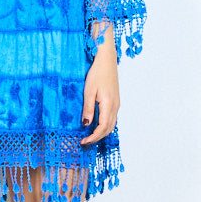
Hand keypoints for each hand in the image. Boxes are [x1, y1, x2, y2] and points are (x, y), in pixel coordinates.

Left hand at [80, 29, 119, 145]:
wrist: (106, 60)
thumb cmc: (97, 73)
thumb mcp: (89, 91)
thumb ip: (88, 108)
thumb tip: (86, 124)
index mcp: (109, 104)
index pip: (102, 127)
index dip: (93, 137)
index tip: (83, 141)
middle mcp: (115, 106)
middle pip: (108, 129)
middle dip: (97, 137)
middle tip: (84, 141)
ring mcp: (117, 104)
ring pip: (111, 124)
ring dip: (101, 132)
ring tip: (89, 135)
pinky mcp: (115, 101)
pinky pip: (111, 118)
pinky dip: (104, 125)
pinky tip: (95, 124)